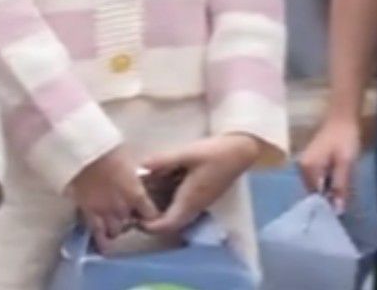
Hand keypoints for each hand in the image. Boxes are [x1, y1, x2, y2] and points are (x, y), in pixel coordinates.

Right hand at [68, 147, 159, 242]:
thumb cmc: (107, 150)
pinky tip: (105, 248)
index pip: (150, 215)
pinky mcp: (89, 214)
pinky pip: (97, 233)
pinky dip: (102, 242)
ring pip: (116, 230)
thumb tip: (137, 177)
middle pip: (132, 222)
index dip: (149, 216)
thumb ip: (134, 175)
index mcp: (136, 193)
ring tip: (114, 224)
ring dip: (117, 228)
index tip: (147, 214)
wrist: (82, 152)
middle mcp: (123, 207)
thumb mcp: (128, 160)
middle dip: (131, 219)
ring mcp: (105, 212)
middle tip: (127, 213)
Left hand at [139, 134, 264, 237]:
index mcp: (189, 201)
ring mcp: (200, 202)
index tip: (134, 217)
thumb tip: (140, 166)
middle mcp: (194, 206)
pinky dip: (168, 204)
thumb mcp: (188, 153)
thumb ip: (163, 160)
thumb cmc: (216, 152)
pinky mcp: (203, 196)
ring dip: (160, 213)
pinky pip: (182, 208)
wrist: (241, 150)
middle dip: (151, 221)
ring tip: (144, 198)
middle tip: (135, 208)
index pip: (167, 225)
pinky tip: (161, 186)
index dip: (149, 227)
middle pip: (170, 225)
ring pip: (176, 217)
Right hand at [297, 115, 362, 213]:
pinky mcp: (314, 161)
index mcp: (307, 168)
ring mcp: (307, 164)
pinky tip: (341, 184)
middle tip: (346, 206)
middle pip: (315, 192)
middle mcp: (303, 168)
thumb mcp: (345, 163)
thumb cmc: (345, 137)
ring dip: (331, 191)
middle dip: (329, 199)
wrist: (344, 116)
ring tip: (345, 196)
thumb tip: (338, 210)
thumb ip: (340, 186)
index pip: (315, 196)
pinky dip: (330, 182)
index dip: (328, 206)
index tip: (341, 215)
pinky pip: (321, 178)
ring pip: (319, 186)